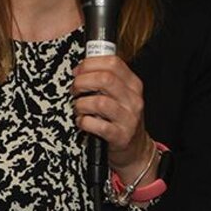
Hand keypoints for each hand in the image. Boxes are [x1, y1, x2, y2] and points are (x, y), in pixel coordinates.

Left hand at [72, 55, 153, 183]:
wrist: (135, 148)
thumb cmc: (121, 117)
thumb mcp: (119, 94)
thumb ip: (104, 79)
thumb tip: (79, 69)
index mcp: (133, 84)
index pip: (113, 62)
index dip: (89, 64)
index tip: (78, 71)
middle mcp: (133, 99)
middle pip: (104, 79)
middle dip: (82, 82)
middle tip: (75, 90)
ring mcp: (129, 118)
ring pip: (99, 102)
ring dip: (81, 104)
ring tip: (79, 108)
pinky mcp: (120, 136)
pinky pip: (96, 124)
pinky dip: (83, 122)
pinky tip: (83, 122)